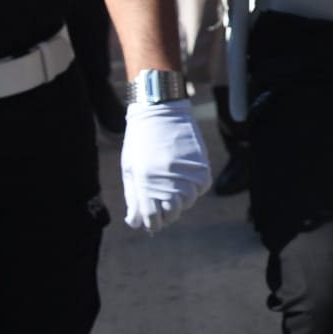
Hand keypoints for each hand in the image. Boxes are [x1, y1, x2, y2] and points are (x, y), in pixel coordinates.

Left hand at [119, 99, 211, 231]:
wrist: (160, 109)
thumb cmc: (140, 140)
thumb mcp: (130, 168)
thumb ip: (133, 196)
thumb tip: (136, 222)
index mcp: (145, 181)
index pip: (152, 217)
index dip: (152, 224)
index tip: (152, 222)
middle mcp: (167, 178)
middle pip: (172, 213)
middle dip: (167, 215)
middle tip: (164, 207)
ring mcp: (186, 171)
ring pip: (189, 201)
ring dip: (182, 200)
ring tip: (174, 188)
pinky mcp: (201, 163)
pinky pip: (202, 186)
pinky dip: (196, 187)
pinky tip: (186, 178)